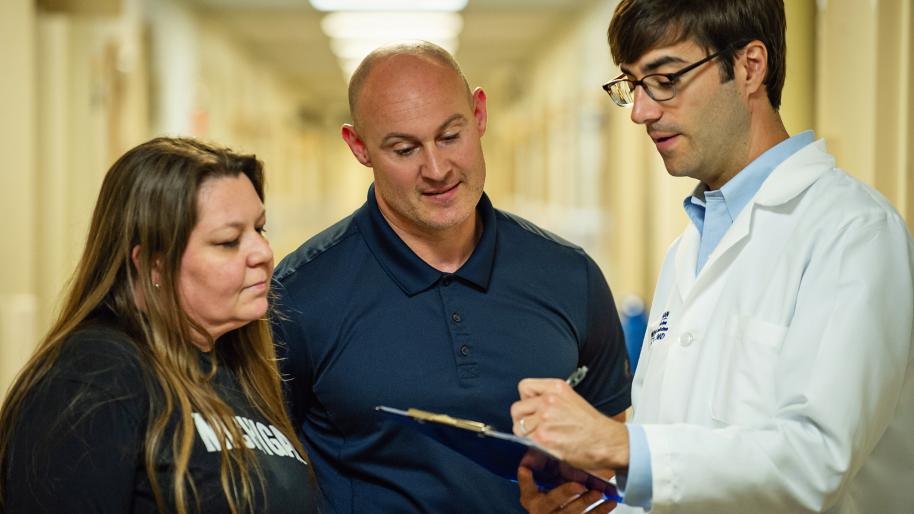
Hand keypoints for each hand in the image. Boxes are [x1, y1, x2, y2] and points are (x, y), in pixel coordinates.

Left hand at [511, 378, 628, 469]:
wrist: (607, 442)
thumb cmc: (592, 424)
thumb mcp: (571, 398)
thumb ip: (549, 398)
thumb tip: (529, 406)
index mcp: (556, 387)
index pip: (523, 387)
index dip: (526, 400)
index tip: (532, 408)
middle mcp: (549, 401)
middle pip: (516, 409)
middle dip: (522, 420)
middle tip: (535, 427)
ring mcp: (545, 420)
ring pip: (519, 428)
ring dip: (527, 435)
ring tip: (544, 438)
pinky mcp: (544, 439)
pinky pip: (526, 442)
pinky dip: (533, 447)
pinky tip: (548, 446)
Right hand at [517, 466, 615, 513]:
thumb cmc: (554, 498)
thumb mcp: (546, 484)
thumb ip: (548, 470)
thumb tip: (551, 447)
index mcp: (531, 499)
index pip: (526, 488)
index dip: (526, 479)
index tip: (526, 469)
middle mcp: (541, 510)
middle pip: (551, 501)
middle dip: (565, 492)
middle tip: (578, 485)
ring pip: (571, 512)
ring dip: (586, 501)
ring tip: (598, 492)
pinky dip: (601, 511)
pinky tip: (610, 502)